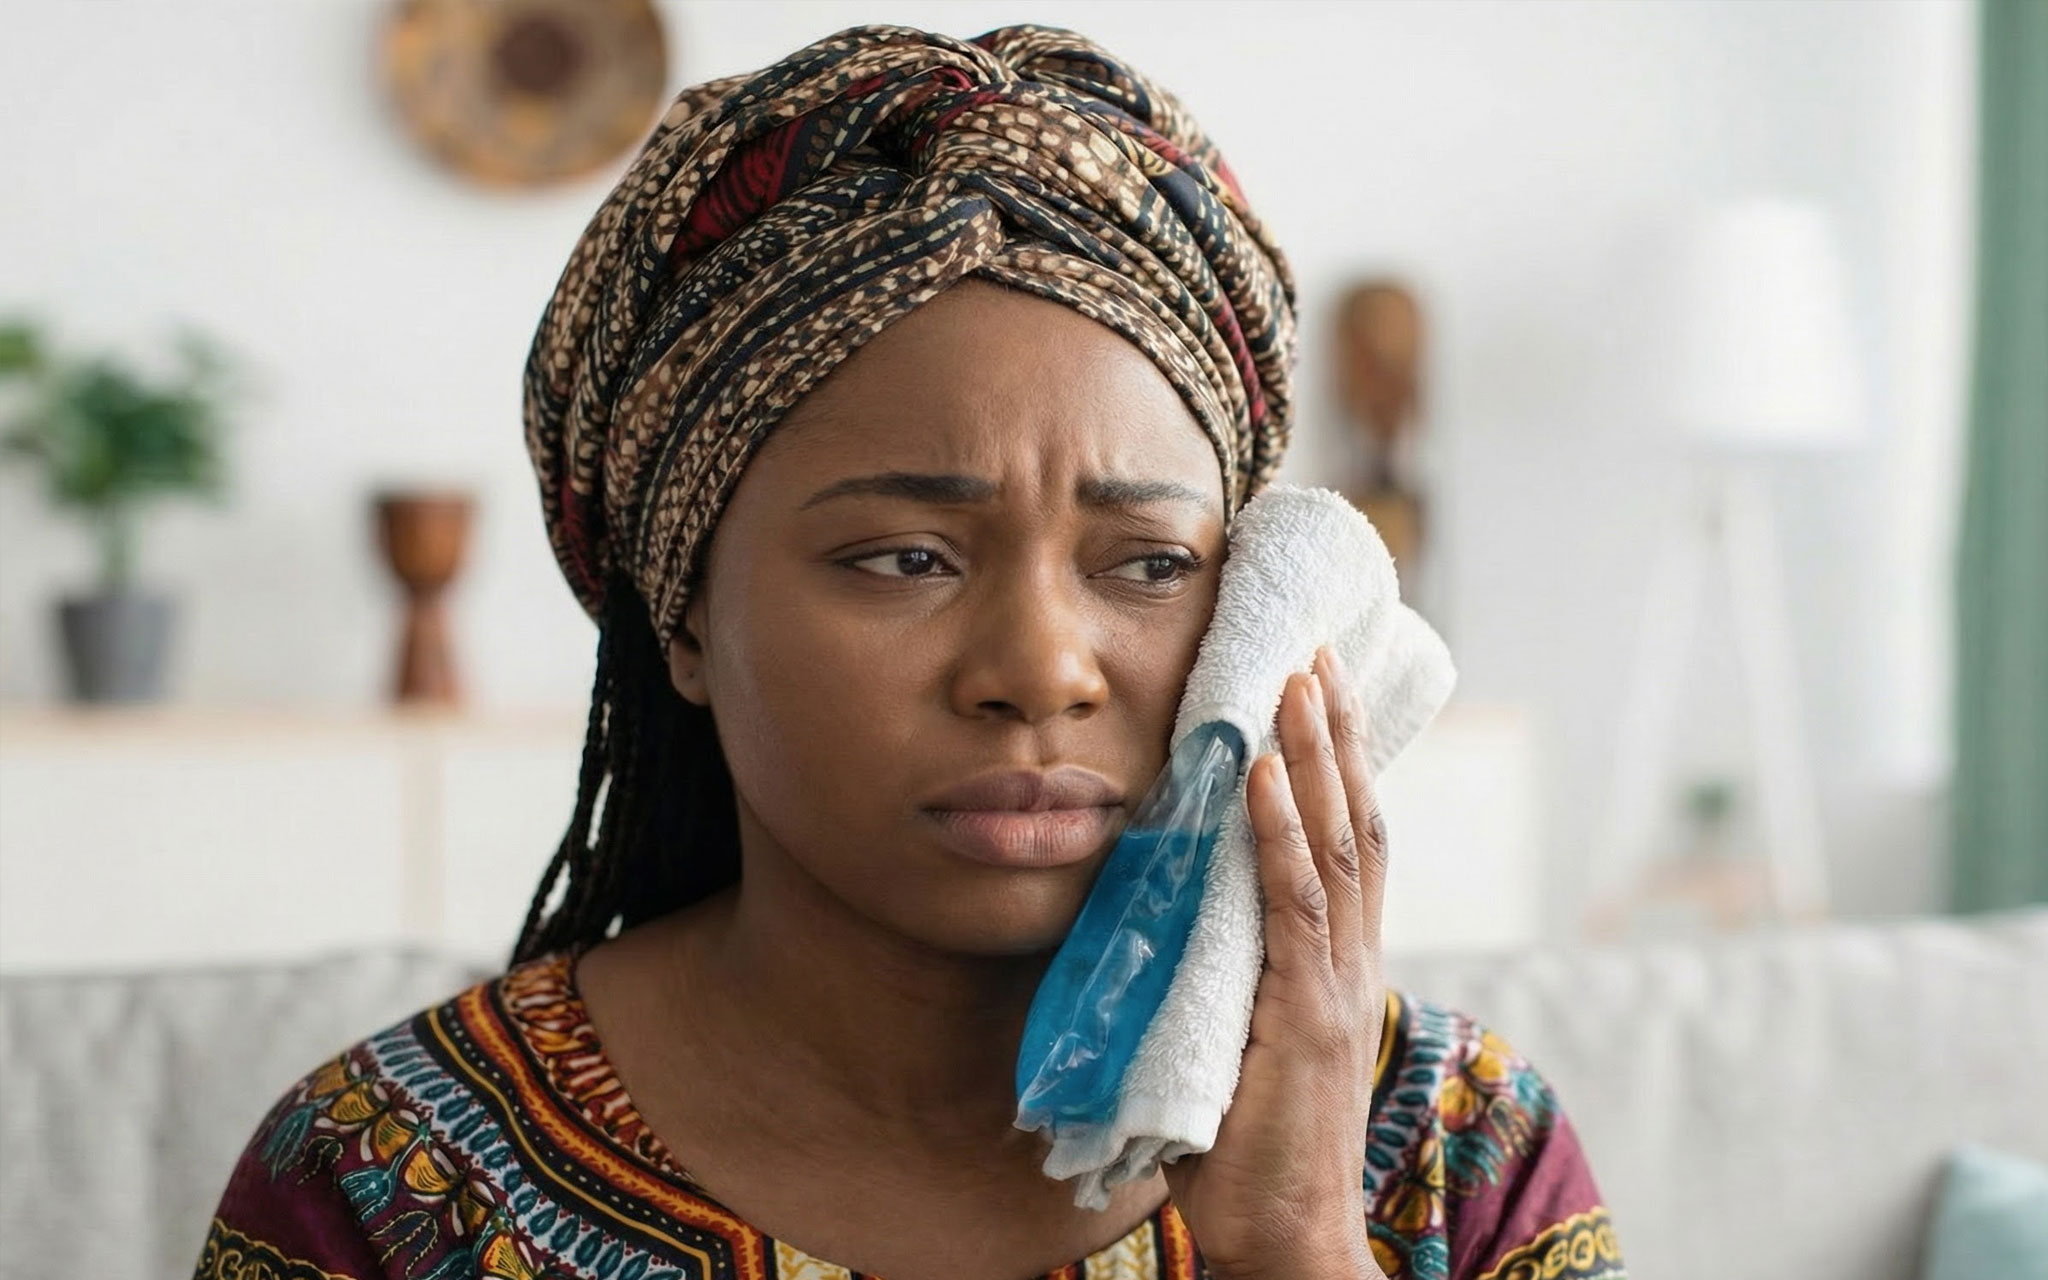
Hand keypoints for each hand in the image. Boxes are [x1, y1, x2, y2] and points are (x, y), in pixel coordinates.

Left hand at [1160, 645, 1389, 1279]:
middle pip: (1355, 821)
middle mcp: (1350, 961)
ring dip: (1314, 755)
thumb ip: (1222, 976)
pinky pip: (1293, 902)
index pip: (1349, 843)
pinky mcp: (1307, 1012)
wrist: (1286, 1237)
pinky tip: (1267, 772)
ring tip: (1297, 678)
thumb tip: (1166, 914)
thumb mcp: (1236, 1040)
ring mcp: (1336, 983)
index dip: (1338, 765)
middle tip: (1315, 649)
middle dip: (1335, 732)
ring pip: (1336, 843)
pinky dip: (1282, 830)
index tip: (1318, 691)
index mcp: (1337, 965)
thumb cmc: (1248, 1151)